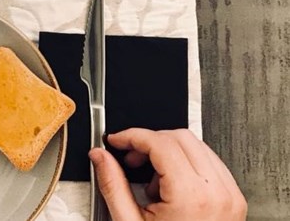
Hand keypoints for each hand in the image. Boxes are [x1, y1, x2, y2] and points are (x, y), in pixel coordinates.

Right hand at [89, 128, 246, 220]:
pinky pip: (210, 162)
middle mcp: (216, 192)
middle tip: (130, 157)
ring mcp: (229, 195)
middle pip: (180, 137)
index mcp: (190, 197)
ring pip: (197, 145)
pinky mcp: (233, 199)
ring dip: (169, 152)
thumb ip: (112, 184)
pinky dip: (186, 164)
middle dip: (149, 141)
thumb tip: (100, 157)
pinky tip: (171, 185)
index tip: (118, 140)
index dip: (133, 135)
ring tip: (152, 179)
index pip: (160, 142)